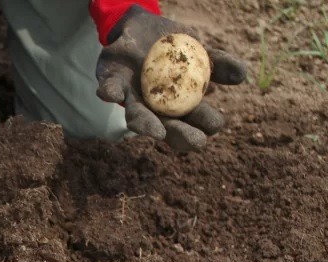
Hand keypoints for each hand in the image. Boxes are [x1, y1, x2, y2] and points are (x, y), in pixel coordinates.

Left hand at [96, 6, 246, 151]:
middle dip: (179, 136)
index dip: (200, 129)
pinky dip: (109, 92)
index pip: (192, 123)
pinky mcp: (110, 84)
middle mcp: (153, 108)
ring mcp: (131, 99)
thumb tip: (243, 75)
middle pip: (166, 128)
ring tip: (156, 131)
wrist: (142, 27)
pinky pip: (109, 90)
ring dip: (145, 123)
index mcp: (177, 105)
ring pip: (136, 116)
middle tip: (195, 142)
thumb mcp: (199, 52)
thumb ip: (219, 64)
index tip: (211, 130)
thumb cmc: (174, 47)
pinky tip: (111, 94)